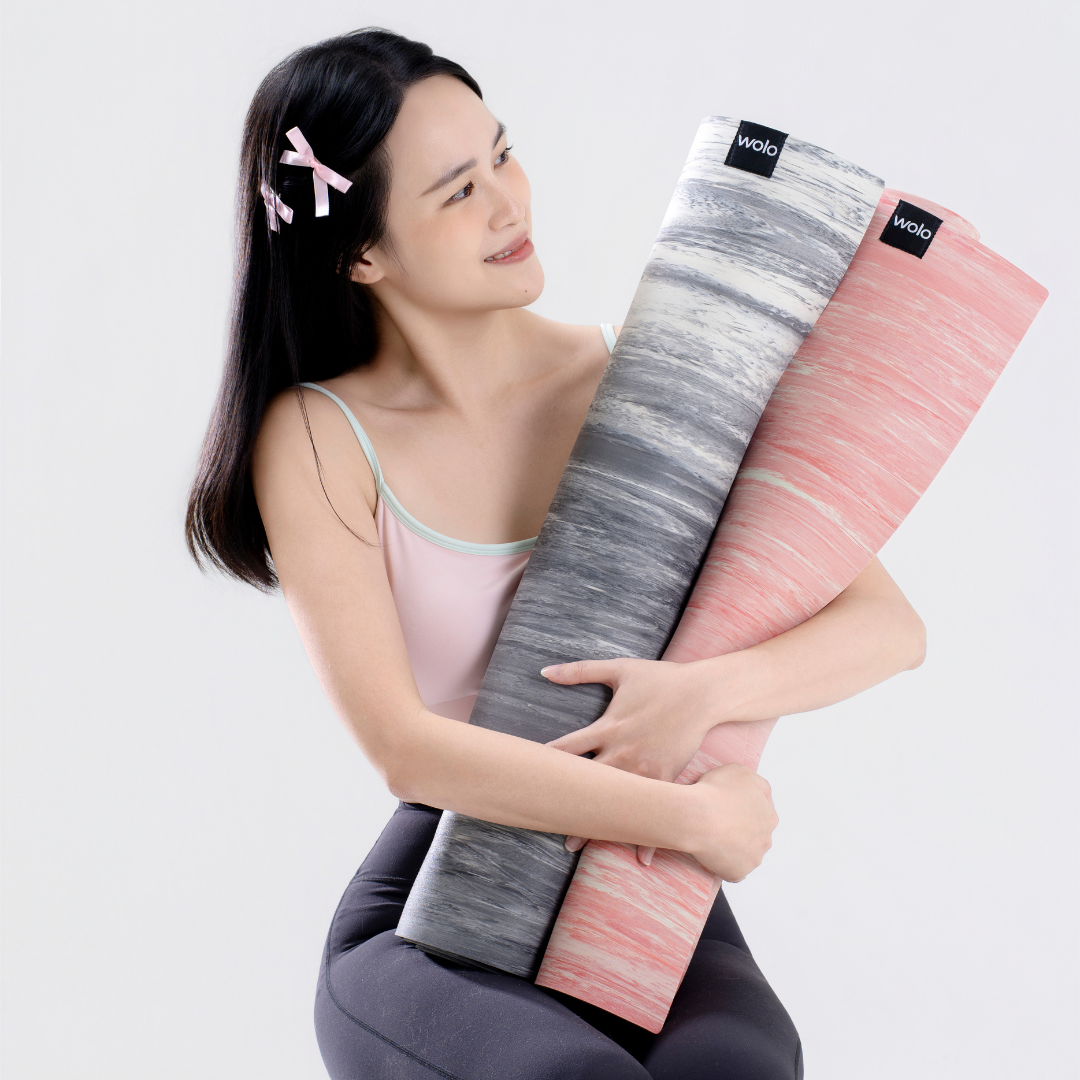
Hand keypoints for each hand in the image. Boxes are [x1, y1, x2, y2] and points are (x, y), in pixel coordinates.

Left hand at [542, 657, 736, 862]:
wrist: (703, 694)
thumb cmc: (661, 679)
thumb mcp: (619, 669)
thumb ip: (580, 670)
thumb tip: (544, 670)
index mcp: (608, 727)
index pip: (567, 748)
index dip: (545, 762)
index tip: (525, 777)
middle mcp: (622, 752)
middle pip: (586, 783)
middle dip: (565, 801)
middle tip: (542, 821)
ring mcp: (645, 768)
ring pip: (615, 801)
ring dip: (596, 823)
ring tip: (575, 845)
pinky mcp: (666, 778)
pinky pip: (654, 809)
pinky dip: (649, 833)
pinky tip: (641, 858)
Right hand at [685, 763, 777, 880]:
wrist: (697, 817)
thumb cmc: (714, 792)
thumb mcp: (739, 771)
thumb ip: (754, 781)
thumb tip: (755, 791)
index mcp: (769, 815)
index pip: (760, 814)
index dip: (742, 811)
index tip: (726, 809)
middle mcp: (766, 838)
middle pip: (755, 836)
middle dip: (741, 832)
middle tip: (718, 825)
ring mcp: (753, 857)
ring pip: (745, 854)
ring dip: (734, 849)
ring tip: (712, 840)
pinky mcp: (739, 872)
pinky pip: (732, 870)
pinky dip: (723, 864)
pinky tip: (710, 853)